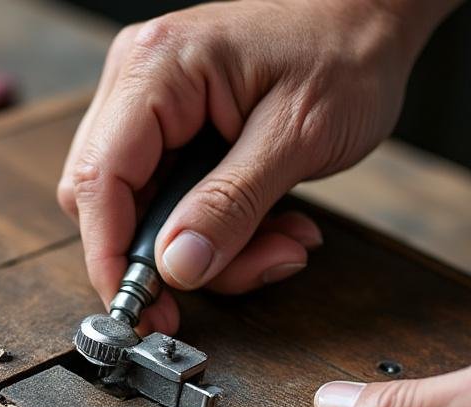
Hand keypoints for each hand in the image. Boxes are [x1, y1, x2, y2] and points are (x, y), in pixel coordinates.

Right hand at [57, 0, 456, 333]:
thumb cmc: (346, 51)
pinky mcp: (174, 122)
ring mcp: (152, 100)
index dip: (111, 257)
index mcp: (157, 69)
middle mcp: (138, 79)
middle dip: (174, 255)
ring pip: (146, 207)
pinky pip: (173, 194)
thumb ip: (231, 206)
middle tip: (237, 276)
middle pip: (111, 199)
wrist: (372, 14)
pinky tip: (272, 224)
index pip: (98, 180)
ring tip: (283, 244)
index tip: (139, 313)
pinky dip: (219, 225)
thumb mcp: (297, 138)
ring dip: (210, 245)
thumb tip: (176, 268)